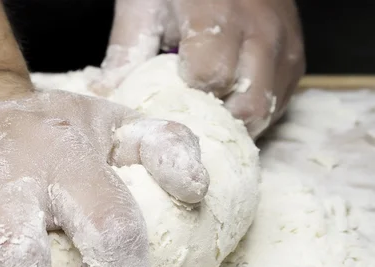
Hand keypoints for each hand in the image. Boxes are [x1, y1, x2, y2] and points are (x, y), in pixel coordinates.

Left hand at [93, 0, 304, 137]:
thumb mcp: (144, 4)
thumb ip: (127, 51)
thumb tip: (103, 96)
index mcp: (217, 16)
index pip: (210, 78)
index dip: (186, 95)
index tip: (171, 92)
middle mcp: (260, 32)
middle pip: (246, 105)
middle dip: (216, 119)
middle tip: (193, 112)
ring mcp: (284, 45)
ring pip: (268, 109)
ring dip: (237, 121)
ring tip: (212, 109)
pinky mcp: (297, 56)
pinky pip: (282, 100)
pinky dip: (257, 110)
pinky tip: (233, 99)